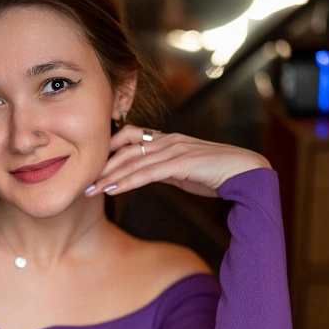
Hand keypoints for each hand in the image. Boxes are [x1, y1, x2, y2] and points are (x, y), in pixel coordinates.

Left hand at [88, 124, 271, 198]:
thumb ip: (163, 170)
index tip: (92, 168)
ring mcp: (175, 149)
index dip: (108, 151)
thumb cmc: (215, 173)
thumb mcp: (182, 171)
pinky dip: (127, 181)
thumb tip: (143, 176)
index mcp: (167, 139)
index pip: (129, 138)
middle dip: (102, 166)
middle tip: (83, 182)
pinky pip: (147, 173)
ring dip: (109, 177)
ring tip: (91, 190)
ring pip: (133, 162)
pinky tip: (113, 190)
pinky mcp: (181, 163)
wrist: (246, 172)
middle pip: (125, 149)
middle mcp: (168, 140)